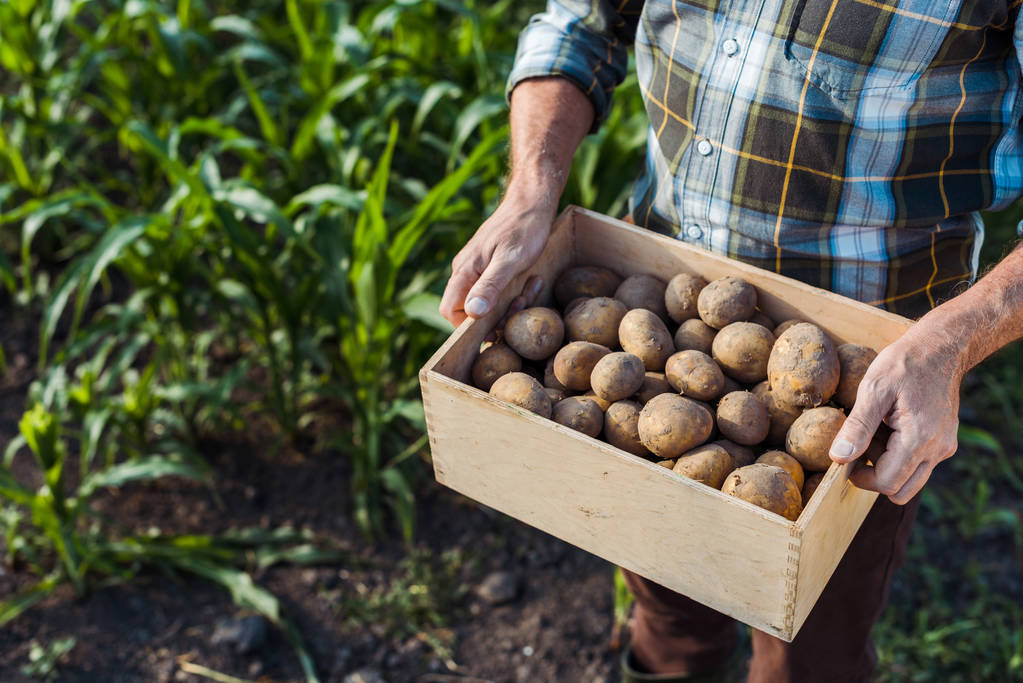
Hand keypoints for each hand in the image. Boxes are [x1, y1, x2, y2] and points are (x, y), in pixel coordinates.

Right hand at [439, 194, 554, 325]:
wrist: (532, 202)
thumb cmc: (523, 229)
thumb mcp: (510, 261)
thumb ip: (490, 286)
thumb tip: (472, 314)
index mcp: (464, 271)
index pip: (450, 311)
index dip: (468, 327)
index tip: (495, 329)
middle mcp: (464, 271)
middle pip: (467, 309)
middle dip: (495, 316)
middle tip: (521, 304)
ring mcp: (476, 268)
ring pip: (484, 301)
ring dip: (508, 303)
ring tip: (530, 287)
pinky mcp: (489, 266)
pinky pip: (494, 289)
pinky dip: (512, 292)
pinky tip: (531, 280)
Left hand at [828, 322, 962, 503]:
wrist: (939, 348)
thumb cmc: (904, 364)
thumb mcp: (873, 389)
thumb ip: (857, 427)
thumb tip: (839, 457)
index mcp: (920, 440)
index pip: (887, 482)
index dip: (861, 478)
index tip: (844, 460)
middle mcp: (938, 450)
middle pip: (901, 490)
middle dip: (875, 476)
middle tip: (860, 446)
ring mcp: (944, 447)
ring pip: (911, 479)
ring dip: (888, 465)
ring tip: (876, 431)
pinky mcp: (944, 442)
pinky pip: (919, 463)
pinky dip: (899, 454)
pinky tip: (889, 427)